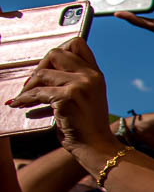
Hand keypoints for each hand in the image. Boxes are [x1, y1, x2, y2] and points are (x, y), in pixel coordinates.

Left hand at [9, 39, 115, 154]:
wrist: (95, 146)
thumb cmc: (87, 126)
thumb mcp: (88, 97)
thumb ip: (76, 80)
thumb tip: (45, 69)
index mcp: (96, 75)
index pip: (78, 44)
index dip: (59, 50)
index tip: (49, 65)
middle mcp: (91, 77)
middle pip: (56, 53)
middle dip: (39, 66)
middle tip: (33, 82)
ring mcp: (80, 86)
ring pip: (43, 73)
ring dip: (29, 86)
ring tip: (24, 97)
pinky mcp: (68, 97)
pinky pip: (37, 93)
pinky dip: (25, 99)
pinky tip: (19, 105)